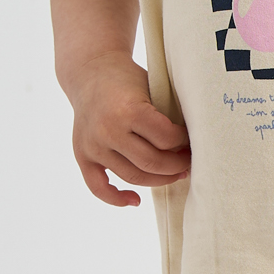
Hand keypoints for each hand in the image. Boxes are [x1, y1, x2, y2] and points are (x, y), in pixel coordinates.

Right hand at [68, 54, 191, 206]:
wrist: (89, 72)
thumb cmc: (127, 79)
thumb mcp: (151, 87)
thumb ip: (166, 116)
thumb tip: (191, 145)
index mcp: (128, 110)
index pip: (167, 139)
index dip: (184, 142)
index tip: (191, 140)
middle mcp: (108, 130)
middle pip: (152, 163)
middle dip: (176, 165)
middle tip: (188, 161)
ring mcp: (93, 145)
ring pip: (132, 177)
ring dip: (158, 180)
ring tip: (173, 174)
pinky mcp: (82, 154)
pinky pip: (98, 187)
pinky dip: (116, 198)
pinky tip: (135, 200)